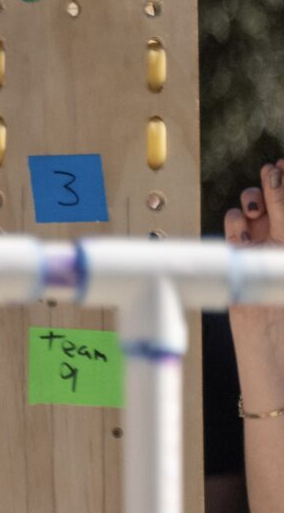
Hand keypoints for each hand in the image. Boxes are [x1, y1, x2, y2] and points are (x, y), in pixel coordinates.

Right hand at [231, 161, 283, 341]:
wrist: (271, 342)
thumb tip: (278, 182)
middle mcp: (282, 243)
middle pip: (276, 204)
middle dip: (273, 186)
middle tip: (272, 171)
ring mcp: (261, 250)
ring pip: (252, 214)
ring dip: (251, 205)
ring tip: (254, 209)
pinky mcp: (238, 260)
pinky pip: (233, 232)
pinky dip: (234, 225)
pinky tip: (240, 227)